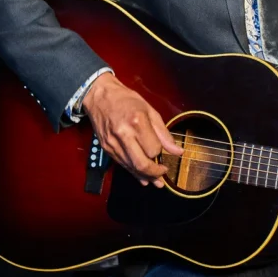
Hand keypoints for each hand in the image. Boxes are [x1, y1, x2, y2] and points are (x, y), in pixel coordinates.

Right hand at [81, 72, 182, 187]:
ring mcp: (113, 143)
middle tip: (162, 174)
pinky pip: (122, 165)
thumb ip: (164, 133)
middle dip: (154, 174)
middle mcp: (123, 134)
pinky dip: (133, 172)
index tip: (165, 153)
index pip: (153, 149)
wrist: (100, 96)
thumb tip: (177, 151)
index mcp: (137, 122)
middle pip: (141, 164)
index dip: (161, 153)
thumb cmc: (126, 100)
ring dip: (145, 176)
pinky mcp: (106, 148)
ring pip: (131, 168)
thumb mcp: (150, 111)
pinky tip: (141, 176)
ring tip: (155, 180)